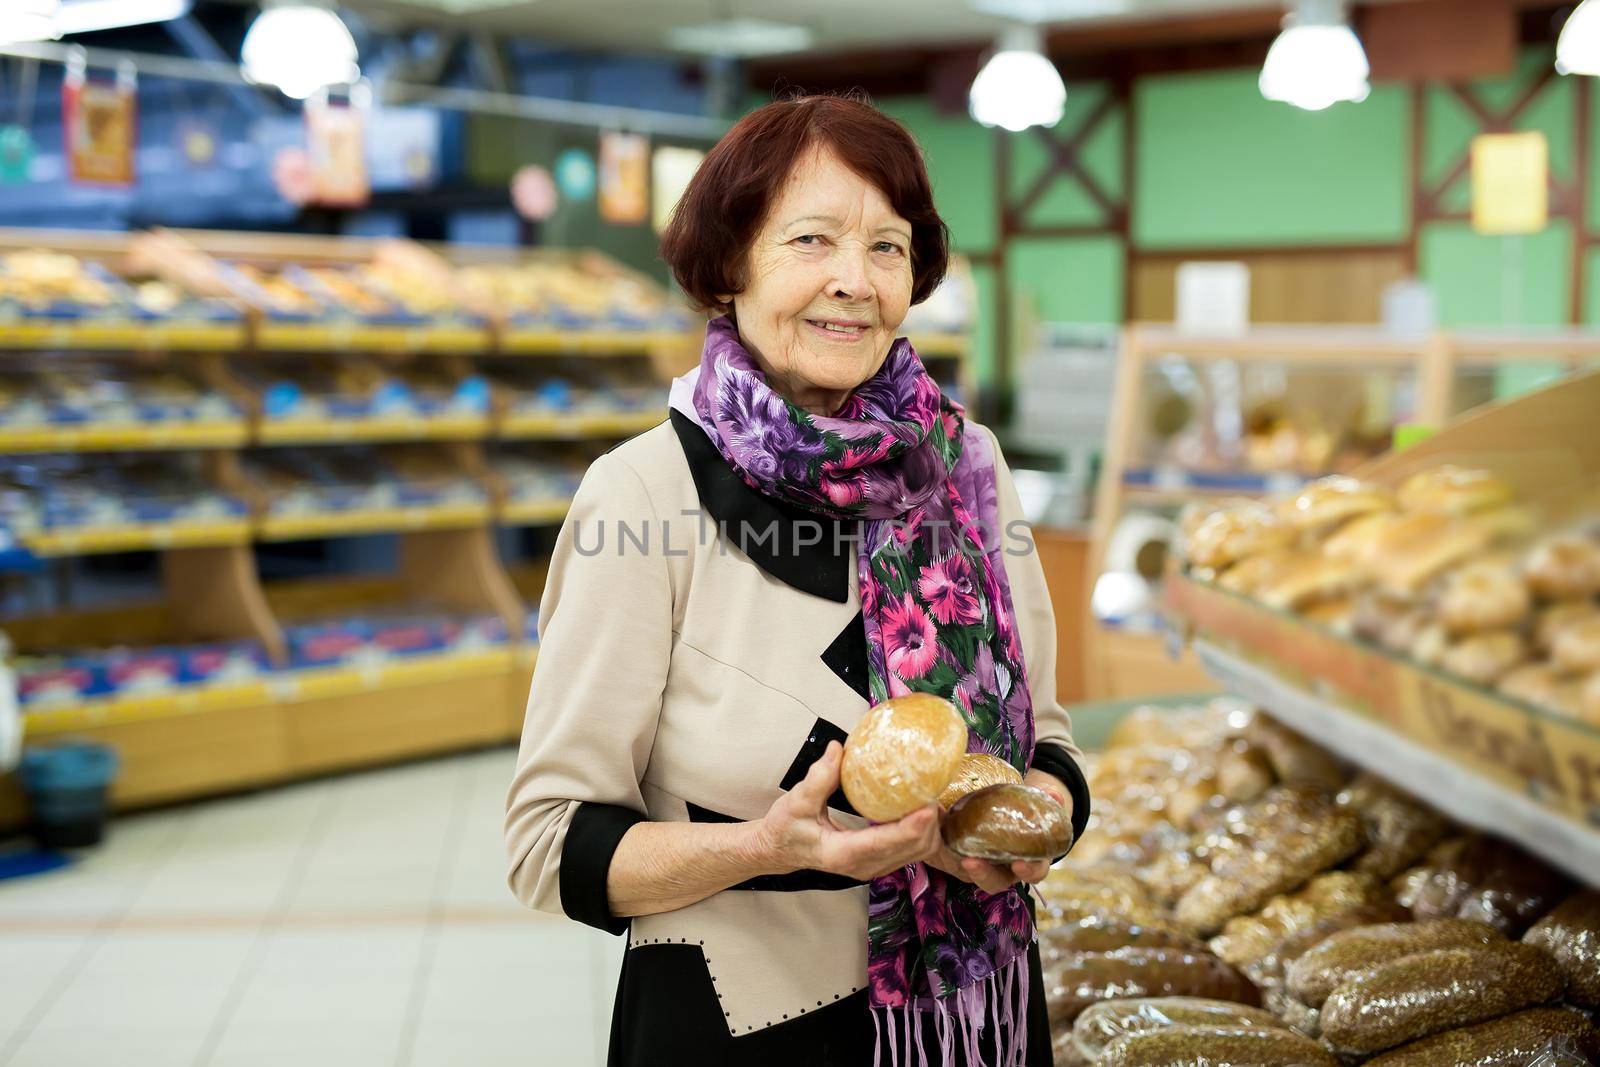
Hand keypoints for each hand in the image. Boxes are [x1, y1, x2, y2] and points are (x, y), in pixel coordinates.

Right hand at [751, 741, 941, 880]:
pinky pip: (912, 851)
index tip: (927, 806)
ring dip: (930, 828)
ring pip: (917, 853)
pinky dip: (923, 832)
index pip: (884, 843)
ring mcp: (873, 867)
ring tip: (930, 796)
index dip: (909, 827)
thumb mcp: (795, 801)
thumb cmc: (786, 828)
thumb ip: (818, 778)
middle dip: (928, 823)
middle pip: (911, 850)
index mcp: (842, 853)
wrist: (779, 850)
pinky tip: (921, 807)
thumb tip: (838, 749)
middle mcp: (863, 866)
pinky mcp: (878, 862)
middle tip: (933, 789)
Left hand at [925, 769, 1070, 893]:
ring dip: (952, 863)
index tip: (1019, 864)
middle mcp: (1002, 870)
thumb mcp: (1039, 809)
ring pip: (967, 873)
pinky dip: (936, 844)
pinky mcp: (955, 854)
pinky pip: (944, 855)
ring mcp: (979, 865)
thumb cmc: (1025, 815)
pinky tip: (933, 821)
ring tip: (944, 849)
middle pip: (994, 882)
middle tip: (971, 861)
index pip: (1031, 873)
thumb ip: (1048, 802)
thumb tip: (1054, 796)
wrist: (1002, 810)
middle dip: (983, 874)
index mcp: (1028, 862)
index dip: (1028, 871)